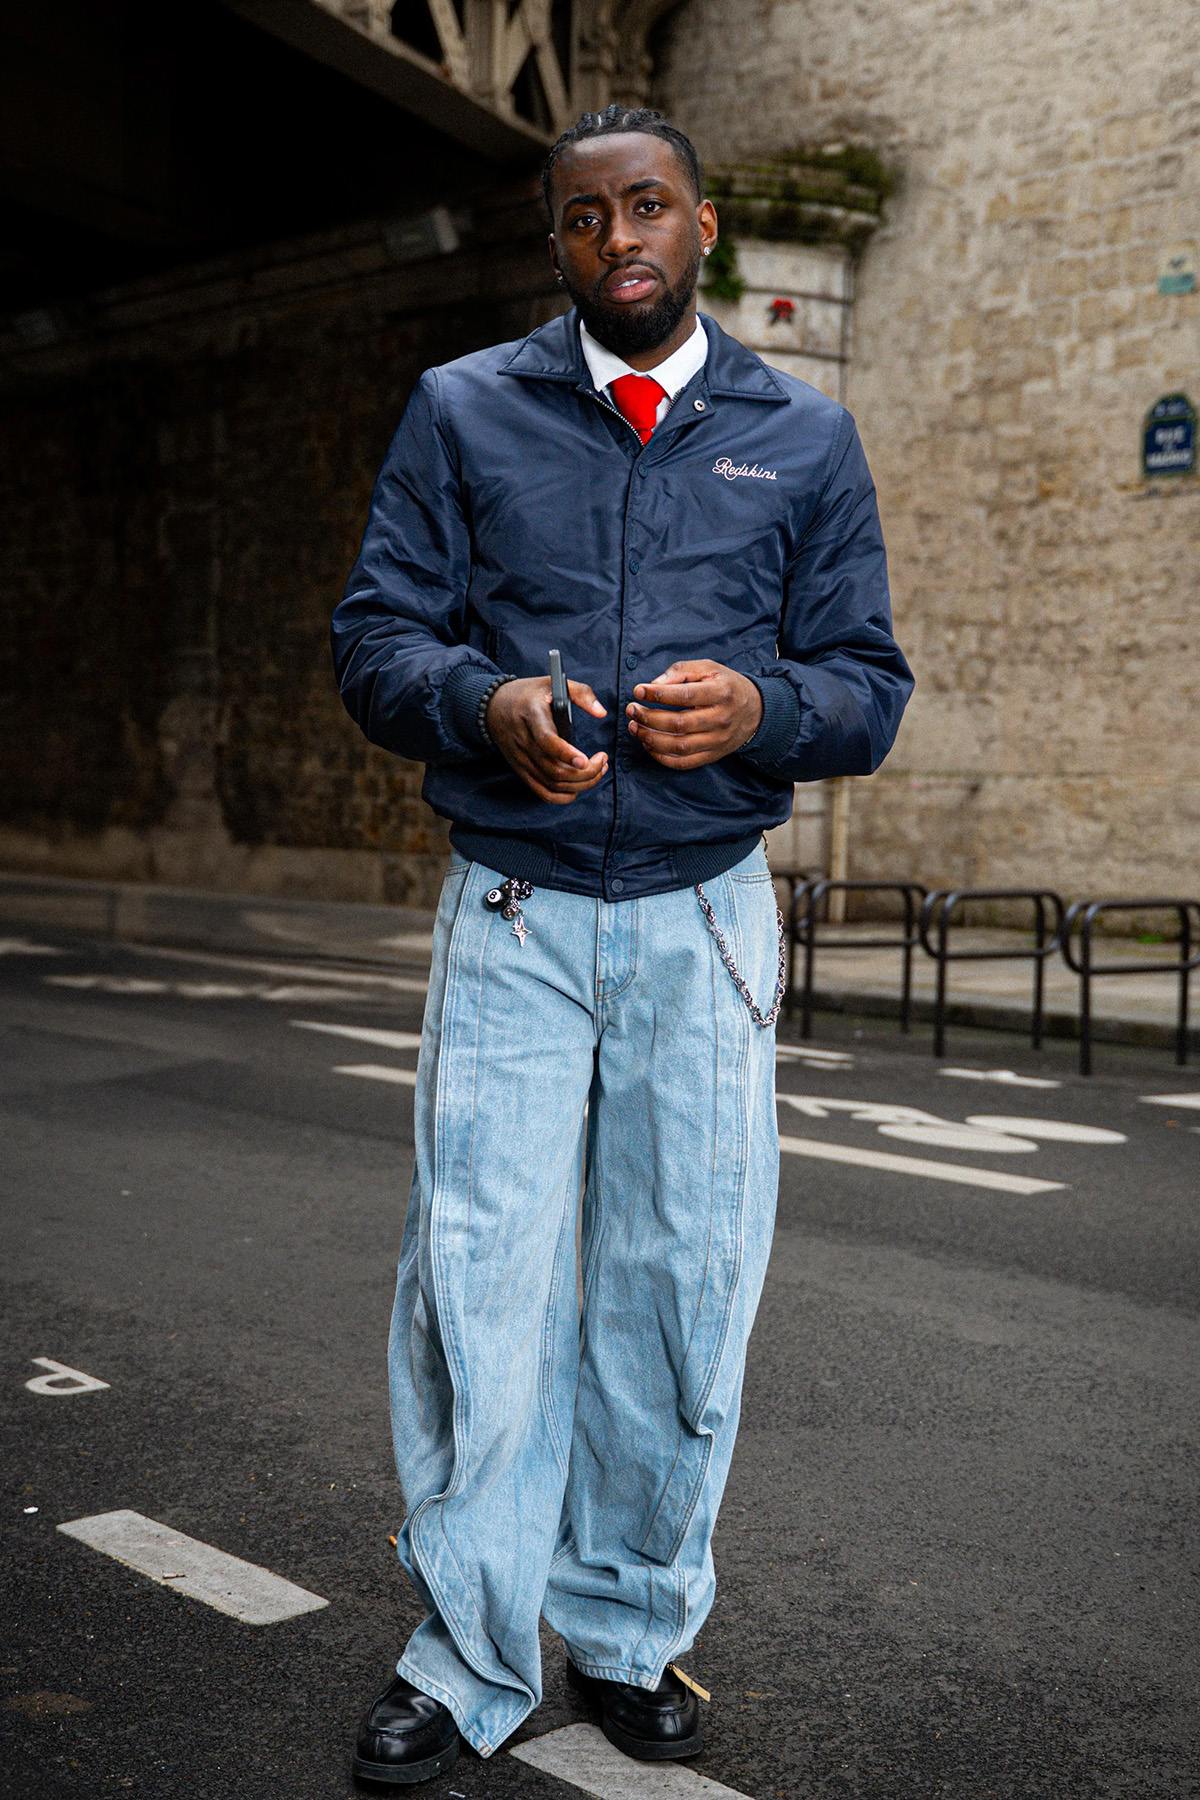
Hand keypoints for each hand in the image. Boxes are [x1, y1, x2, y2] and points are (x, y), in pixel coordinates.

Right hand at [486, 676, 608, 803]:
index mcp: (531, 716)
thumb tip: (602, 713)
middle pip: (554, 769)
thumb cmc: (528, 694)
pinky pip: (543, 793)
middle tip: (602, 761)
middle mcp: (524, 741)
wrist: (493, 707)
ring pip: (552, 784)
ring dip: (581, 784)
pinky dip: (564, 796)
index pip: (546, 740)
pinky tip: (578, 787)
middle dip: (585, 772)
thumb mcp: (552, 683)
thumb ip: (582, 693)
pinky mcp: (521, 770)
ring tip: (597, 770)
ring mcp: (521, 759)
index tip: (586, 759)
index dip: (566, 754)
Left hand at [625, 660, 762, 768]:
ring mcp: (717, 741)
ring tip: (634, 728)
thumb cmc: (726, 686)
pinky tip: (648, 744)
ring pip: (679, 746)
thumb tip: (654, 684)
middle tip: (632, 710)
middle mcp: (721, 719)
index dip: (658, 694)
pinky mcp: (713, 755)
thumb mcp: (709, 668)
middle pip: (679, 724)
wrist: (755, 712)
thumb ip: (681, 671)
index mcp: (721, 693)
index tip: (638, 690)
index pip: (685, 695)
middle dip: (649, 718)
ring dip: (651, 738)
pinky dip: (661, 757)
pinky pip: (684, 762)